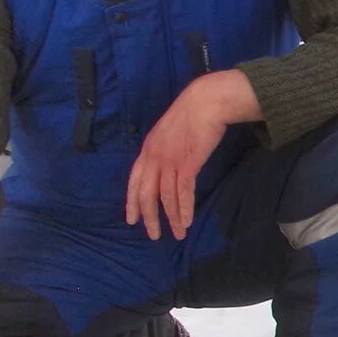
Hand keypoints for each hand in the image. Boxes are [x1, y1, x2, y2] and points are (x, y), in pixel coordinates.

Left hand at [126, 71, 260, 242]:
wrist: (205, 102)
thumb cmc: (191, 113)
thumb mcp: (169, 132)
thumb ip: (164, 149)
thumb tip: (166, 165)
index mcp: (148, 149)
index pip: (134, 181)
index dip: (132, 202)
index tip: (132, 220)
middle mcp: (154, 157)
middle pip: (146, 194)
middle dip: (149, 217)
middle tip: (153, 235)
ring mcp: (170, 161)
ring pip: (166, 197)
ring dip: (172, 217)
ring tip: (177, 233)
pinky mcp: (188, 164)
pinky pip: (183, 192)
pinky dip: (185, 209)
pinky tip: (186, 221)